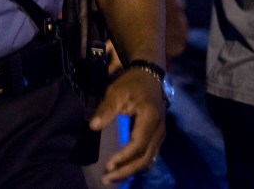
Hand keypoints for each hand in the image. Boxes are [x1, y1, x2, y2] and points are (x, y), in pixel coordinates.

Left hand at [89, 66, 166, 183]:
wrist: (148, 76)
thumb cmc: (131, 83)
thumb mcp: (116, 92)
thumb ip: (106, 110)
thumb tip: (93, 127)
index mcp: (150, 119)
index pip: (138, 145)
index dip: (123, 157)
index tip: (108, 165)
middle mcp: (160, 130)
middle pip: (145, 158)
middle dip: (126, 171)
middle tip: (107, 179)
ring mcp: (161, 135)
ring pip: (149, 160)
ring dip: (131, 171)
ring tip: (113, 178)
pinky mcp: (158, 136)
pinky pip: (149, 155)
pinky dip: (137, 165)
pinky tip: (124, 169)